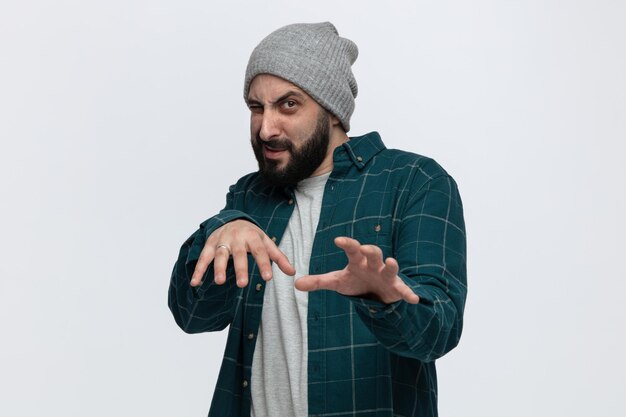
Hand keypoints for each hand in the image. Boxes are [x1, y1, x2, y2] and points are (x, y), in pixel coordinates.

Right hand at [190, 220, 294, 287]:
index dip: (264, 264)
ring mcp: (222, 240)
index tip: (268, 278)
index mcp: (253, 236)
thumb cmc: (252, 235)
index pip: (260, 251)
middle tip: (242, 284)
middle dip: (240, 268)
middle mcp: (237, 237)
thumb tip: (292, 272)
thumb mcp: (266, 243)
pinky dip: (198, 269)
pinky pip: (203, 257)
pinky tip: (195, 282)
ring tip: (219, 282)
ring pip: (220, 254)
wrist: (233, 219)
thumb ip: (279, 258)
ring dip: (218, 268)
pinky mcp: (210, 244)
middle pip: (238, 253)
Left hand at [295, 237, 419, 304]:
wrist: (376, 292)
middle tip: (365, 248)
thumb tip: (295, 284)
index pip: (352, 249)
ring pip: (390, 267)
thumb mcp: (337, 282)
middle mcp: (373, 264)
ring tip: (393, 262)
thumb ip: (318, 282)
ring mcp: (386, 274)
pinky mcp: (396, 287)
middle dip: (370, 250)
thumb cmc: (356, 281)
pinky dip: (409, 294)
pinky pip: (403, 290)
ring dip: (392, 265)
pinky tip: (414, 299)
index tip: (337, 240)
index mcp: (358, 261)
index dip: (346, 244)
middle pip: (373, 253)